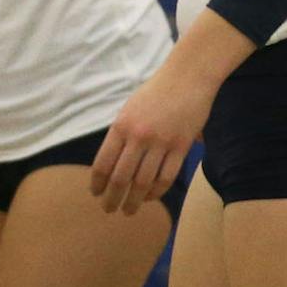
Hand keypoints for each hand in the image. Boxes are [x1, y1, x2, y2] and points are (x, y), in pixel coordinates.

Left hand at [91, 65, 212, 217]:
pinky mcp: (182, 145)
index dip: (97, 184)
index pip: (102, 165)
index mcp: (121, 127)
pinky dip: (157, 191)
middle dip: (112, 199)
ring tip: (130, 210)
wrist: (189, 76)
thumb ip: (121, 135)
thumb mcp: (130, 110)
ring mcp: (161, 142)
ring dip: (134, 201)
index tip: (96, 194)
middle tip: (110, 210)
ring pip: (143, 182)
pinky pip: (167, 176)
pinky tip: (151, 196)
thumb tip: (112, 164)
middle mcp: (138, 137)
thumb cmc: (157, 91)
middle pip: (121, 178)